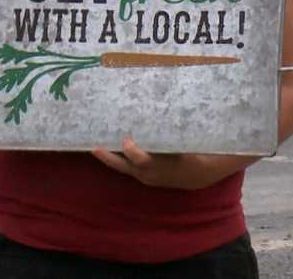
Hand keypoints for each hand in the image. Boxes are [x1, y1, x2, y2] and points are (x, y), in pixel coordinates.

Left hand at [91, 138, 214, 189]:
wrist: (198, 175)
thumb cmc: (193, 154)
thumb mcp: (187, 144)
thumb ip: (174, 134)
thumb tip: (165, 116)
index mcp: (161, 165)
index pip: (142, 160)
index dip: (132, 151)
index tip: (126, 139)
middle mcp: (149, 173)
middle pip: (123, 166)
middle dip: (107, 157)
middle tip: (93, 147)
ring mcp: (145, 176)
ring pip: (122, 167)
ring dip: (109, 157)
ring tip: (96, 144)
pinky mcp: (144, 175)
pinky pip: (127, 167)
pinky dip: (118, 158)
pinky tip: (113, 146)